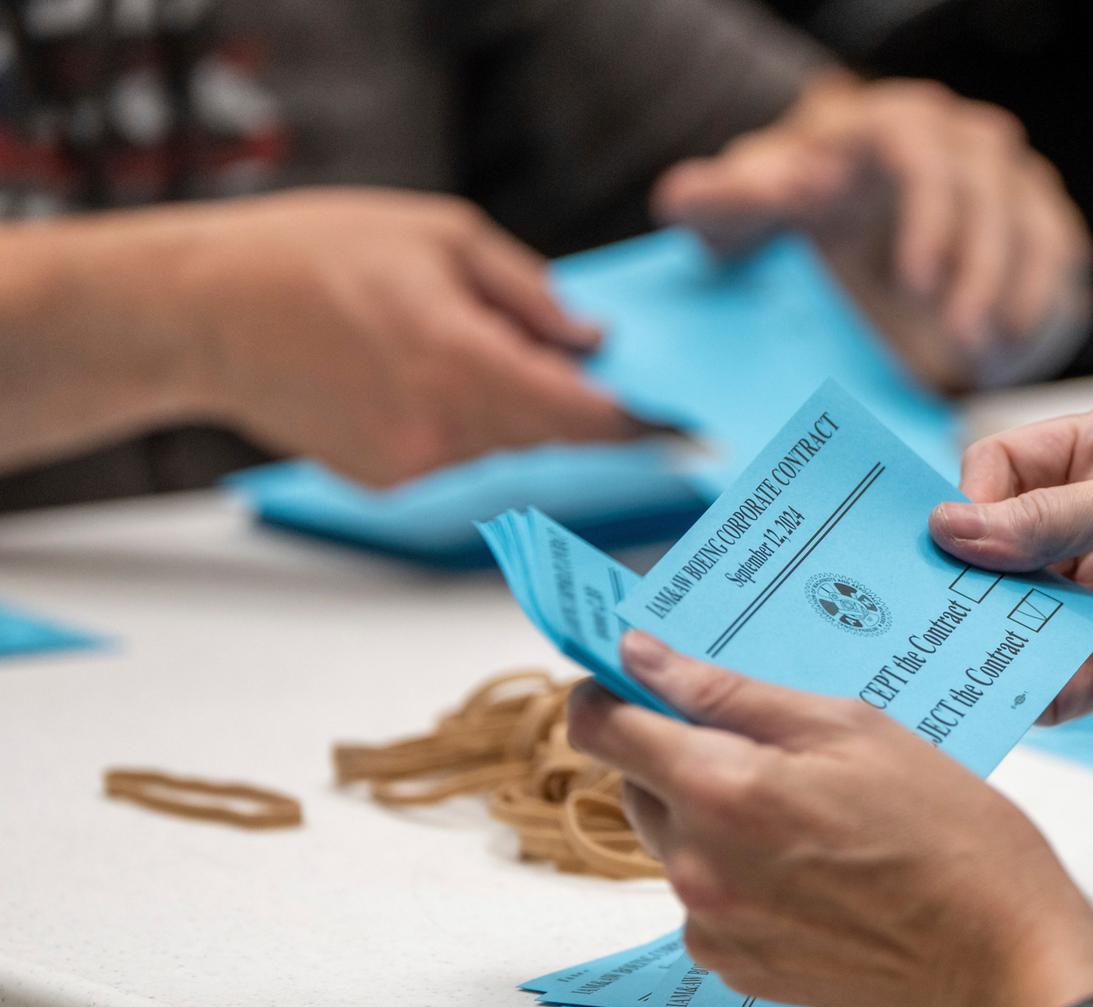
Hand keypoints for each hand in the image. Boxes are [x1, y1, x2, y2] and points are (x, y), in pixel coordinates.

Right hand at [26, 188, 642, 485]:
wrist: (201, 314)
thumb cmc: (312, 255)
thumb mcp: (439, 235)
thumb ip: (529, 294)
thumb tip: (594, 340)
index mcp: (461, 361)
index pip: (582, 416)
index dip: (641, 425)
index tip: (687, 428)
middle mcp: (443, 428)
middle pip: (554, 437)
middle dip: (585, 409)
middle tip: (611, 379)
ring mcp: (412, 465)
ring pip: (508, 446)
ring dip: (519, 410)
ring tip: (468, 346)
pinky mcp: (386, 482)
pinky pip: (460, 455)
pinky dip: (467, 423)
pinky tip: (419, 374)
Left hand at [567, 631, 1092, 1006]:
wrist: (1000, 954)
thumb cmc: (949, 837)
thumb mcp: (850, 727)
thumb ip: (731, 693)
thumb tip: (646, 659)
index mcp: (721, 791)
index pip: (601, 728)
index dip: (610, 691)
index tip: (635, 678)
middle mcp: (699, 866)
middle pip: (638, 783)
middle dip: (683, 751)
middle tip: (770, 745)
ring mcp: (713, 925)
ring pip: (675, 841)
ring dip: (716, 815)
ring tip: (812, 812)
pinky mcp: (735, 966)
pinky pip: (706, 898)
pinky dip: (740, 871)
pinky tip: (813, 864)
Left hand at [653, 77, 1092, 390]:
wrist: (835, 238)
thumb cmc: (788, 217)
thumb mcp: (739, 213)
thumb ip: (720, 201)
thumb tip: (720, 191)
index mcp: (887, 126)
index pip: (923, 151)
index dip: (928, 216)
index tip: (914, 282)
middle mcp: (959, 143)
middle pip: (990, 193)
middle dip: (979, 269)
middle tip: (957, 336)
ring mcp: (1008, 184)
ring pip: (1033, 228)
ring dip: (1014, 296)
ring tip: (981, 355)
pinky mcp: (1037, 229)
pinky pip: (1057, 262)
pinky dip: (1037, 311)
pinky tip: (1004, 357)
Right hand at [928, 398, 1092, 713]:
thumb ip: (1051, 518)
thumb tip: (951, 530)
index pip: (1004, 468)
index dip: (975, 501)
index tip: (955, 540)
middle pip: (1004, 549)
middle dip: (971, 577)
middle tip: (927, 607)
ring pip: (1026, 616)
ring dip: (995, 637)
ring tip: (959, 657)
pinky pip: (1067, 677)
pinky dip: (1039, 690)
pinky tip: (1019, 698)